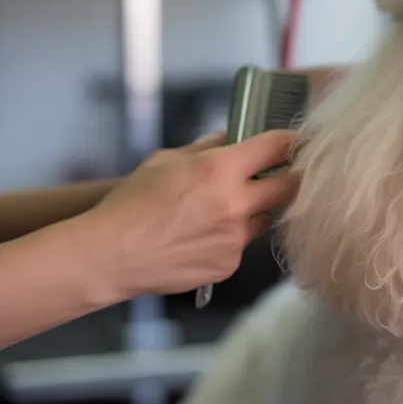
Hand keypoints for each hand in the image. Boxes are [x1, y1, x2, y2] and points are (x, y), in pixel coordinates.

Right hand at [81, 130, 299, 299]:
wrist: (109, 256)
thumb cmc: (130, 204)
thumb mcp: (165, 160)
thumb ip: (207, 148)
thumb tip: (232, 139)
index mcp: (220, 169)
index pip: (279, 147)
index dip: (290, 142)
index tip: (292, 143)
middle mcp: (236, 204)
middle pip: (292, 187)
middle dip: (288, 178)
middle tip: (277, 175)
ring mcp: (235, 238)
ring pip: (266, 218)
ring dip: (255, 210)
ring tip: (219, 210)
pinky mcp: (229, 264)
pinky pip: (242, 245)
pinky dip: (231, 238)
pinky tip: (201, 236)